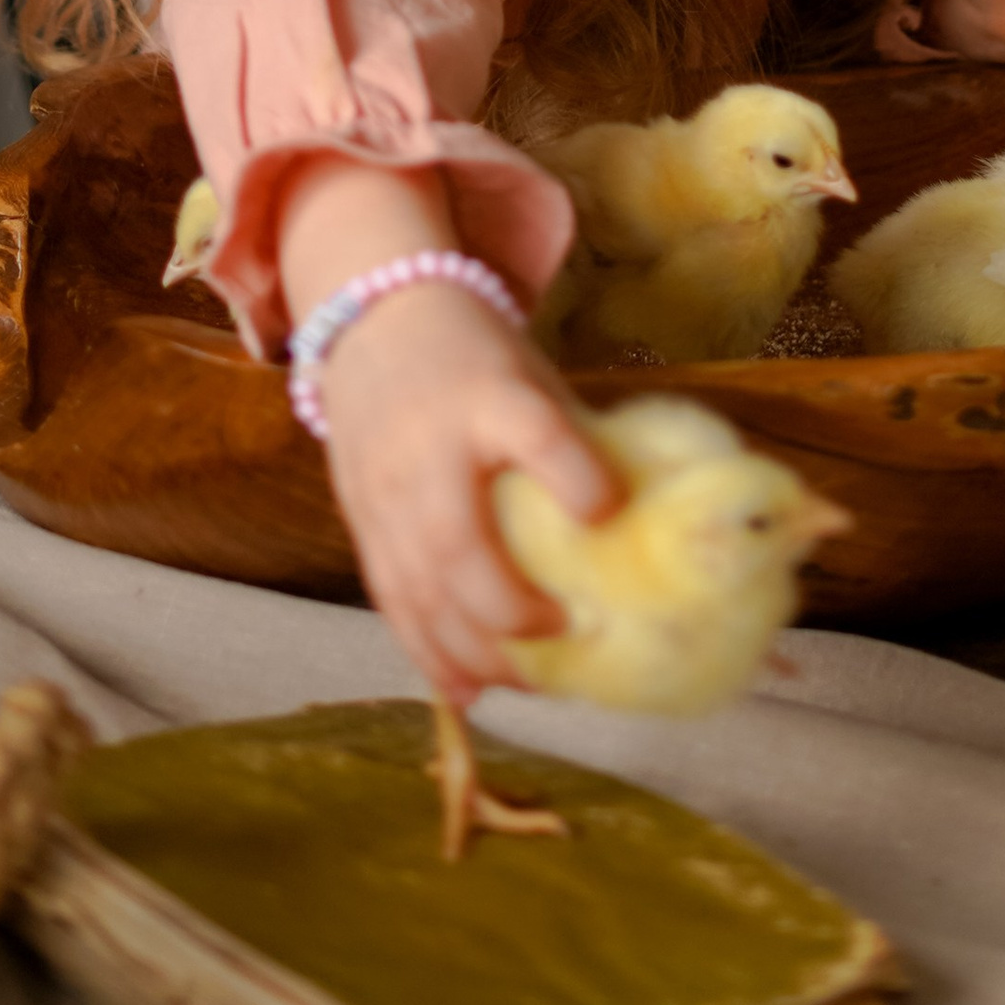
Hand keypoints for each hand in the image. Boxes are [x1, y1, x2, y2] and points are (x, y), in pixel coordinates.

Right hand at [277, 153, 612, 697]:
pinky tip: (466, 690)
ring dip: (475, 650)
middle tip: (567, 636)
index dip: (575, 476)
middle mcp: (429, 446)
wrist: (372, 314)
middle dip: (512, 610)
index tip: (609, 516)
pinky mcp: (361, 520)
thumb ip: (571, 439)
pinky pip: (391, 598)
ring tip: (529, 683)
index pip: (535, 432)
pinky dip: (428, 651)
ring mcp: (385, 489)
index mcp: (489, 392)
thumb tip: (642, 525)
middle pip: (459, 542)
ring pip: (419, 588)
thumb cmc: (475, 352)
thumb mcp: (530, 371)